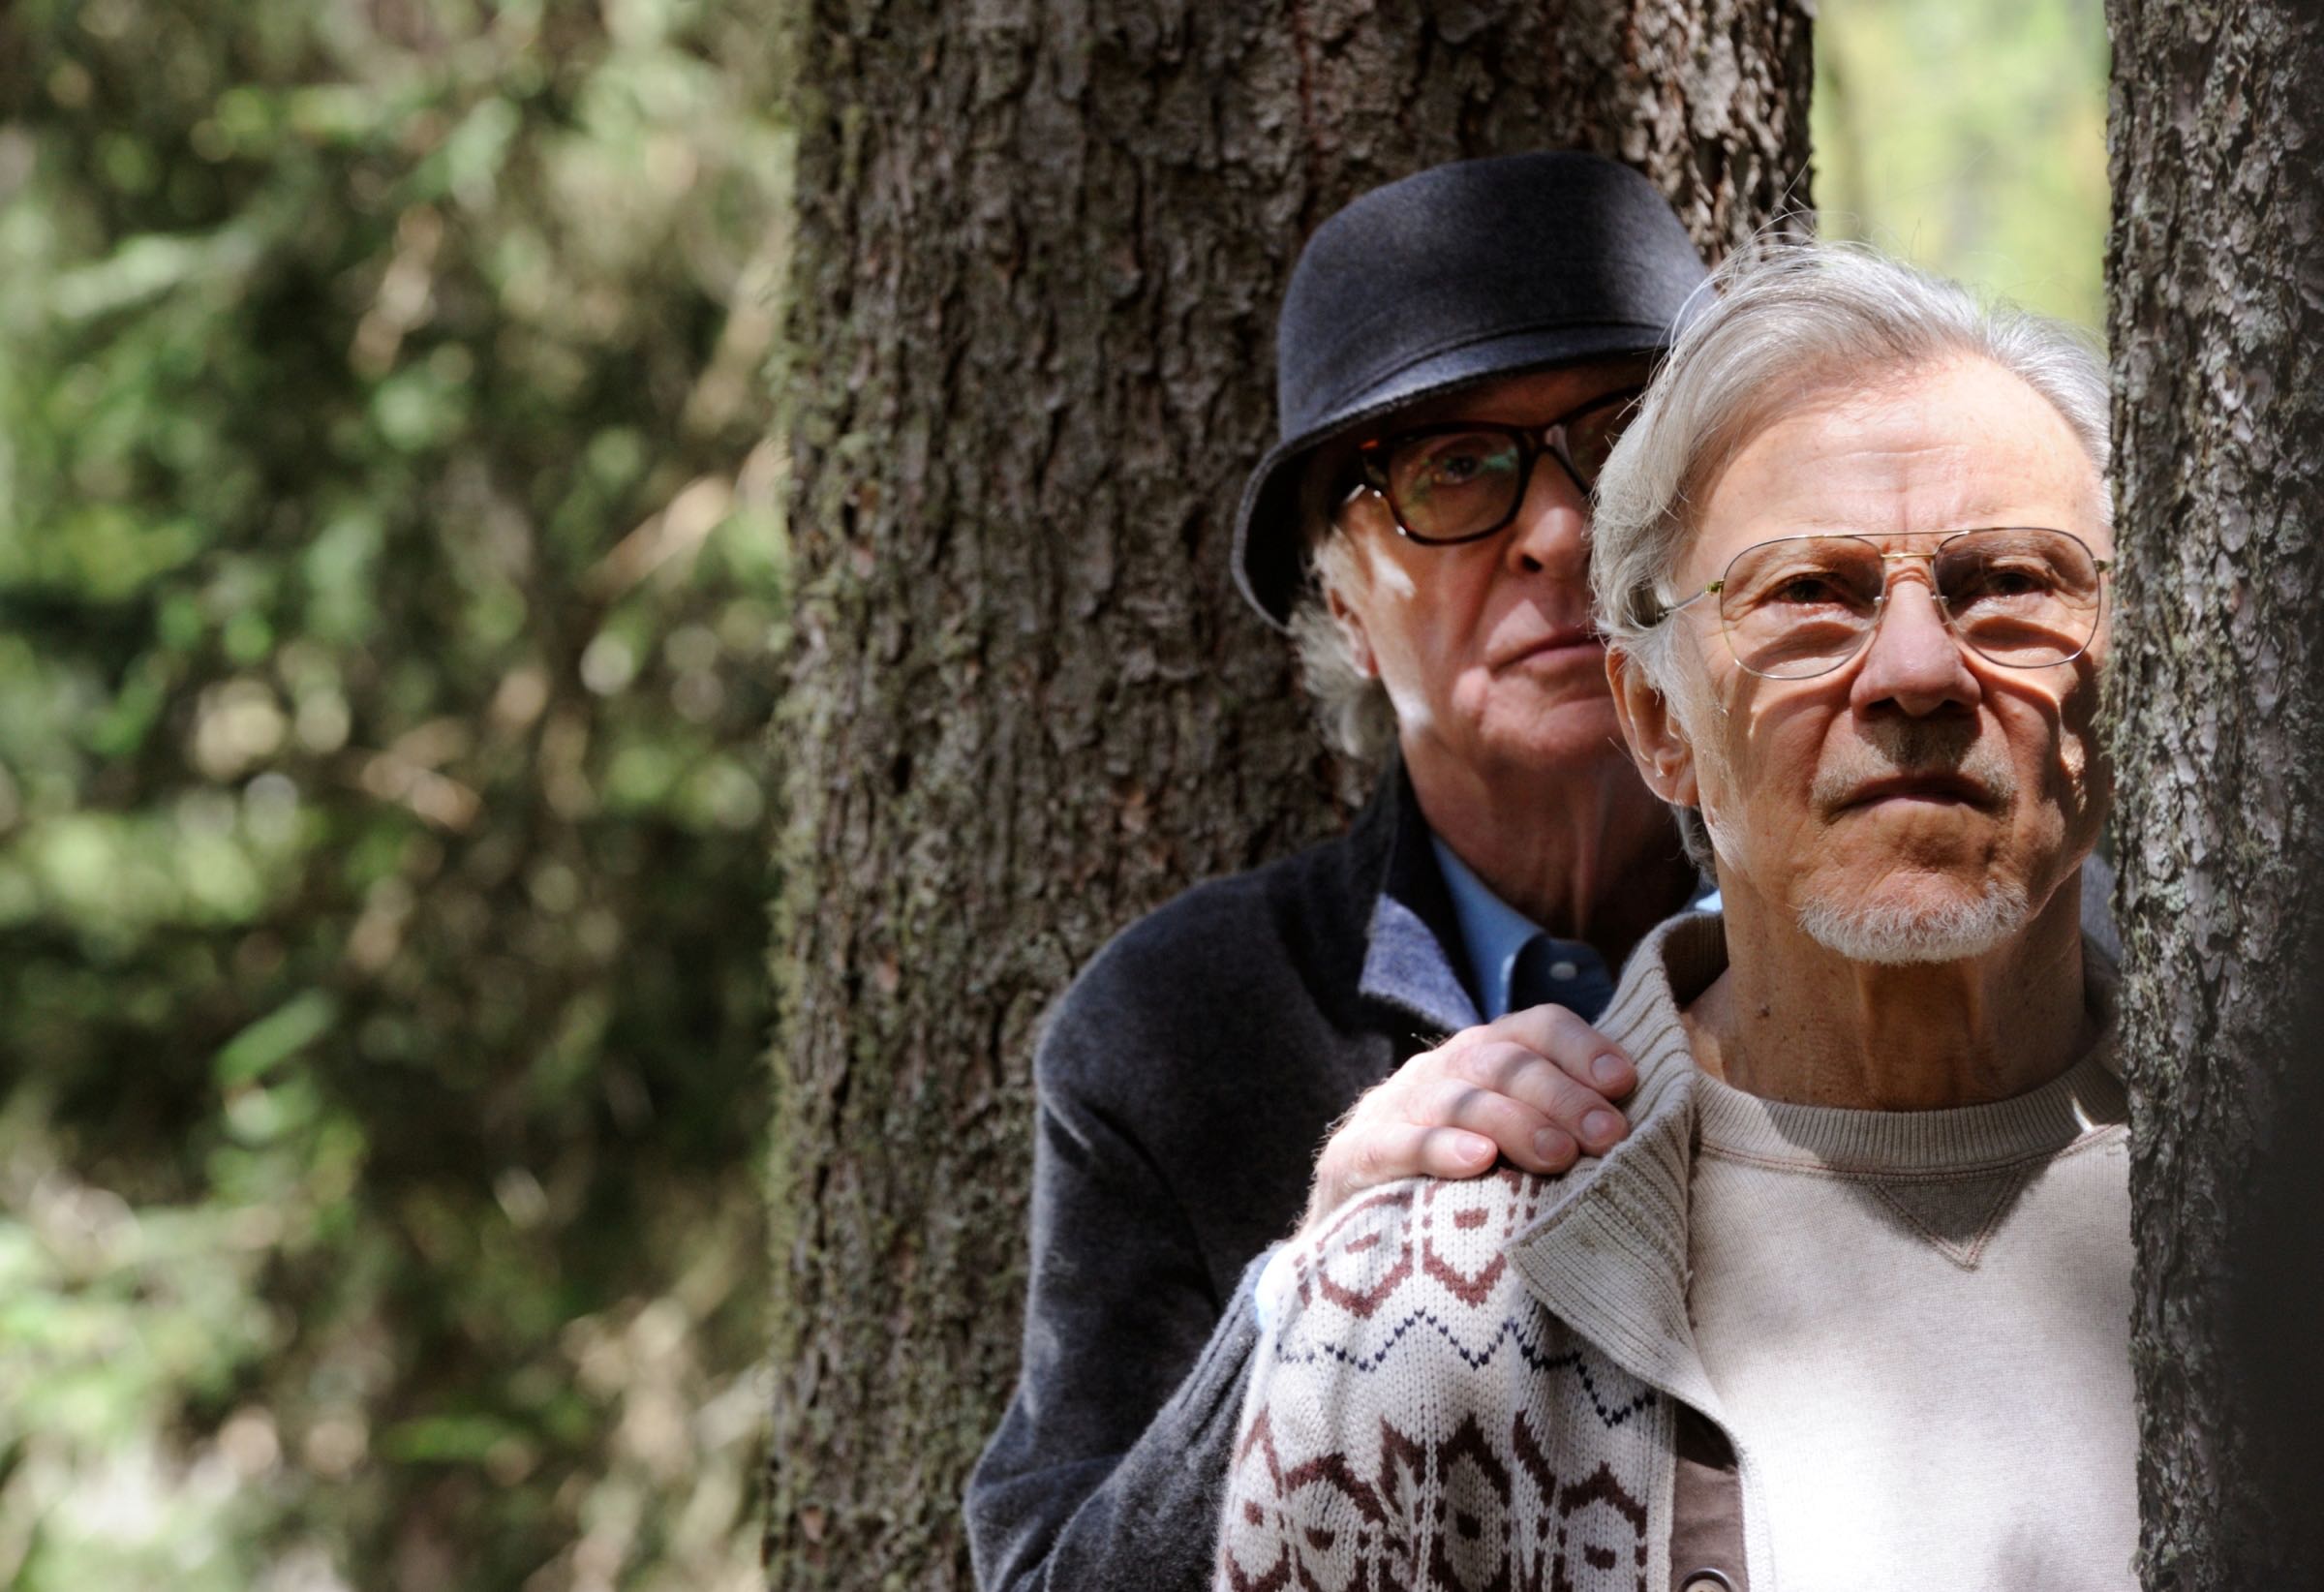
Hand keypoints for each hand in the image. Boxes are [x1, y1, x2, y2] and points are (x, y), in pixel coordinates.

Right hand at [1298, 1004, 1635, 1235]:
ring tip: (1558, 1154)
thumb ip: (1562, 1129)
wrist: (1352, 1228)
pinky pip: (1399, 1144)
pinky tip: (1477, 1162)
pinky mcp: (1357, 1154)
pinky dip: (1439, 1150)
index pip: (1536, 1028)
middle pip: (1504, 1062)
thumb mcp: (1510, 1146)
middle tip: (1608, 1135)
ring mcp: (1395, 1108)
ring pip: (1459, 1098)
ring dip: (1514, 1121)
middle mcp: (1441, 1071)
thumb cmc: (1457, 1185)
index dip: (1581, 1047)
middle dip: (1562, 1095)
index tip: (1624, 1081)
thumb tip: (1649, 1137)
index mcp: (1484, 1058)